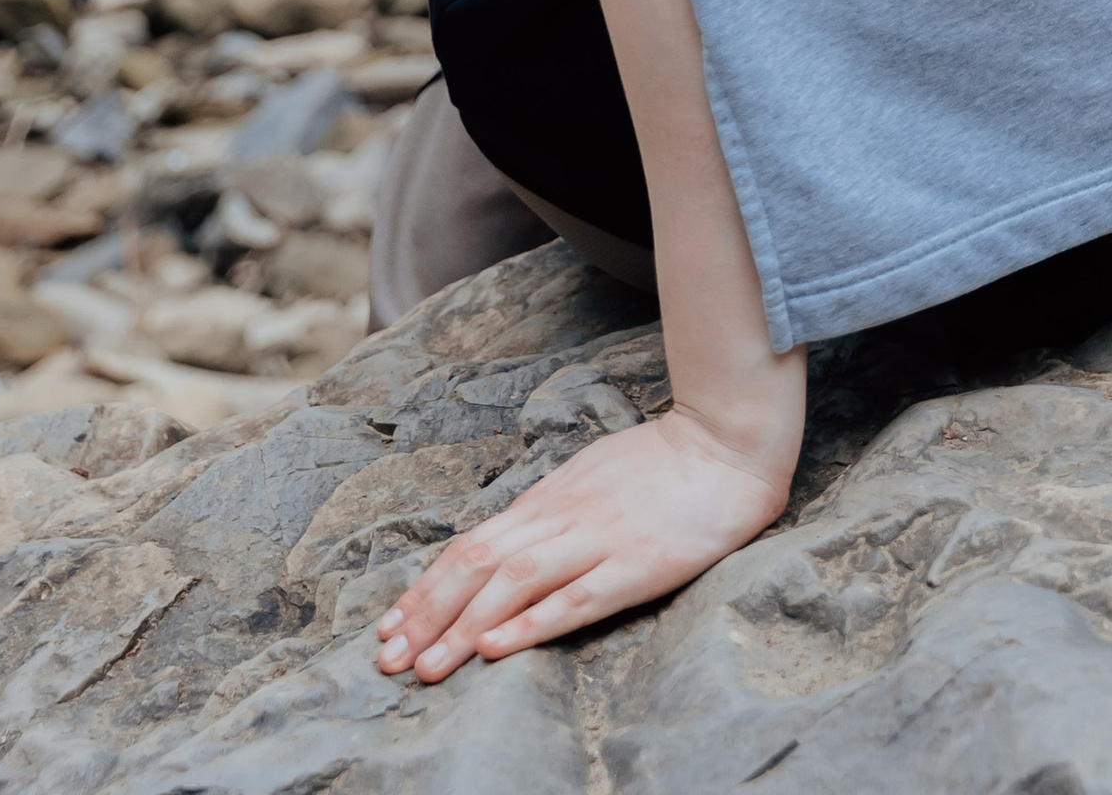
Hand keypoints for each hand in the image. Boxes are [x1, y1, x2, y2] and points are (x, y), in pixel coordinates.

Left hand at [375, 389, 799, 677]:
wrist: (724, 444)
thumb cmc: (658, 465)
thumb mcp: (587, 478)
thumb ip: (545, 513)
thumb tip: (498, 546)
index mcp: (547, 501)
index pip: (470, 547)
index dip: (425, 589)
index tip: (387, 627)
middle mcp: (560, 519)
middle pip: (478, 567)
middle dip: (426, 615)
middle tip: (387, 661)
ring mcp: (596, 541)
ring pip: (513, 585)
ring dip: (462, 628)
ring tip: (425, 668)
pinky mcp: (635, 566)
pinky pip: (574, 599)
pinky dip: (530, 625)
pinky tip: (497, 649)